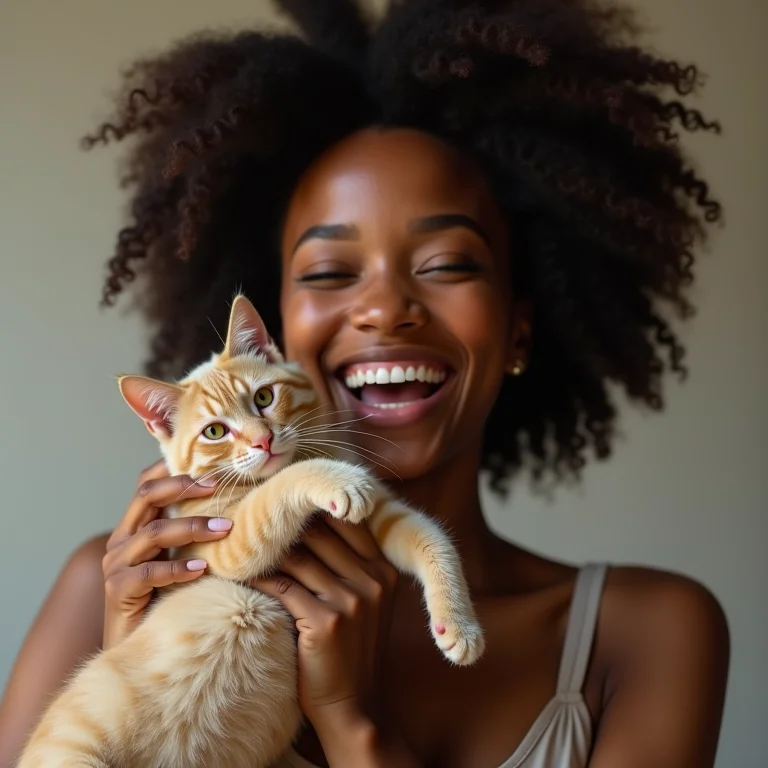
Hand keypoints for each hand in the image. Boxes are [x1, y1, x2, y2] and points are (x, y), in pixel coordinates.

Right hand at [102, 460, 231, 648]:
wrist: (141, 650)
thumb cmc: (169, 601)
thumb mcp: (183, 560)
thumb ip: (195, 536)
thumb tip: (239, 509)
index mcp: (135, 528)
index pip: (147, 484)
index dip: (173, 469)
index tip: (210, 465)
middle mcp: (122, 541)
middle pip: (146, 496)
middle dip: (183, 486)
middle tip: (218, 486)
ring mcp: (117, 565)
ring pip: (153, 532)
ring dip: (191, 527)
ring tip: (225, 529)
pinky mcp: (118, 591)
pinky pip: (148, 573)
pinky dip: (176, 568)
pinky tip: (201, 570)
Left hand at [253, 517, 397, 734]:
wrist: (352, 707)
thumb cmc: (352, 651)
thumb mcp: (367, 603)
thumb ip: (351, 565)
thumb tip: (313, 521)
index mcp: (386, 571)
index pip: (350, 522)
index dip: (317, 508)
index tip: (288, 501)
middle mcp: (373, 581)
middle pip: (321, 534)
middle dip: (287, 524)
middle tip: (257, 514)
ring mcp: (351, 601)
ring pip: (299, 557)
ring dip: (268, 550)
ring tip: (245, 541)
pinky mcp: (325, 622)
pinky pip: (283, 586)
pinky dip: (260, 578)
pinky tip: (243, 574)